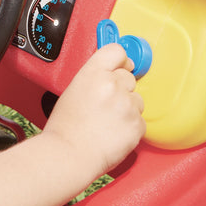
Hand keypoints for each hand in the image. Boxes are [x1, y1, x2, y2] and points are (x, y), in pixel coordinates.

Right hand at [43, 43, 144, 179]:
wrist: (69, 155)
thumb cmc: (66, 126)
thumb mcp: (74, 88)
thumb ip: (95, 76)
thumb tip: (113, 71)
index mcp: (93, 73)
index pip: (117, 51)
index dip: (120, 59)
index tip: (121, 65)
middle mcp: (113, 84)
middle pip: (129, 76)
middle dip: (121, 88)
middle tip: (106, 103)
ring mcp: (127, 105)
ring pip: (136, 99)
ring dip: (127, 107)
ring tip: (107, 121)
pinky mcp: (137, 125)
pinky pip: (140, 119)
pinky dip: (130, 126)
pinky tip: (113, 132)